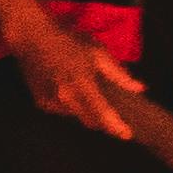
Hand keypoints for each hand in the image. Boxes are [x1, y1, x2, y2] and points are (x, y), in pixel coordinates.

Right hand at [13, 12, 136, 139]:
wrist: (32, 37)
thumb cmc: (68, 41)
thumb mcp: (98, 52)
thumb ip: (118, 74)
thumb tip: (139, 88)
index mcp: (82, 84)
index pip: (102, 114)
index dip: (116, 127)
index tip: (127, 135)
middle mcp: (65, 98)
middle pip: (90, 122)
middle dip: (104, 122)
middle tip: (115, 115)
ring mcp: (51, 102)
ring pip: (77, 117)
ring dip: (87, 111)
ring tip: (90, 94)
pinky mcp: (41, 103)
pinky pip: (63, 111)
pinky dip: (72, 106)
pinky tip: (71, 90)